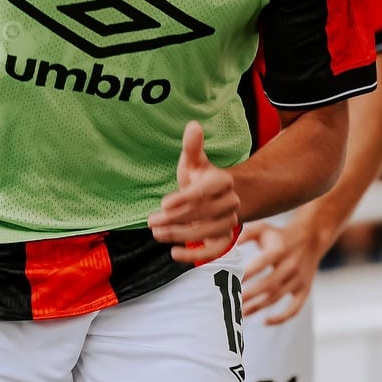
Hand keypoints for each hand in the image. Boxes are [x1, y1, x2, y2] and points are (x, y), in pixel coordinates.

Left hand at [148, 122, 239, 264]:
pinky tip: (174, 253)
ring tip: (157, 234)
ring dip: (180, 235)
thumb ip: (192, 147)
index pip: (206, 191)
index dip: (185, 198)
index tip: (164, 203)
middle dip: (174, 218)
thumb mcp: (193, 163)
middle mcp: (230, 203)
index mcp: (223, 181)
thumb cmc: (198, 179)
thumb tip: (193, 125)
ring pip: (206, 232)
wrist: (213, 199)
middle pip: (203, 213)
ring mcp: (229, 222)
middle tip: (151, 220)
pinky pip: (215, 251)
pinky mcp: (224, 239)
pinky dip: (196, 255)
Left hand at [240, 212, 329, 323]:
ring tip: (240, 312)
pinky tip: (265, 321)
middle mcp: (291, 265)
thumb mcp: (263, 228)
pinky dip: (281, 318)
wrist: (311, 238)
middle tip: (231, 302)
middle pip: (268, 285)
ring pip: (277, 297)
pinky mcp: (304, 289)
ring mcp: (299, 279)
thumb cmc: (280, 235)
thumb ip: (245, 234)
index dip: (245, 275)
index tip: (229, 282)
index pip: (260, 264)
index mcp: (279, 250)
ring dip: (258, 307)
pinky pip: (295, 308)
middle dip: (248, 296)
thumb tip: (227, 245)